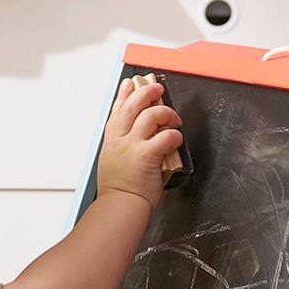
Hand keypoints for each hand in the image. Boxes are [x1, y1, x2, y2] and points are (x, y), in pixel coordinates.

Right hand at [96, 77, 183, 208]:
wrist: (119, 206)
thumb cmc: (118, 189)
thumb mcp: (111, 161)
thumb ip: (122, 146)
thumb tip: (136, 138)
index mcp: (112, 139)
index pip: (118, 108)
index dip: (126, 93)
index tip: (131, 83)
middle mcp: (120, 138)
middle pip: (133, 104)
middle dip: (147, 92)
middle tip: (158, 90)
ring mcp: (133, 145)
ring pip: (150, 115)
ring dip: (166, 113)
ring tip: (173, 118)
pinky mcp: (147, 155)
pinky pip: (166, 136)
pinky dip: (174, 135)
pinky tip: (177, 138)